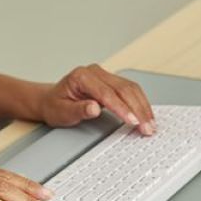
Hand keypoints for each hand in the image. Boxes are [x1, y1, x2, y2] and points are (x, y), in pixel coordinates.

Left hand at [39, 64, 155, 134]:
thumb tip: (94, 108)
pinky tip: (146, 115)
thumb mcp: (62, 112)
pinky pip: (130, 91)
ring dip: (143, 107)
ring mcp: (105, 76)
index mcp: (82, 77)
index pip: (107, 93)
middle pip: (124, 89)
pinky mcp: (111, 82)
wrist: (51, 100)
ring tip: (150, 124)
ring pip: (131, 88)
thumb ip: (78, 110)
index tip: (132, 121)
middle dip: (138, 109)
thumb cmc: (55, 106)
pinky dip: (140, 103)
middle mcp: (96, 73)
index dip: (122, 108)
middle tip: (147, 127)